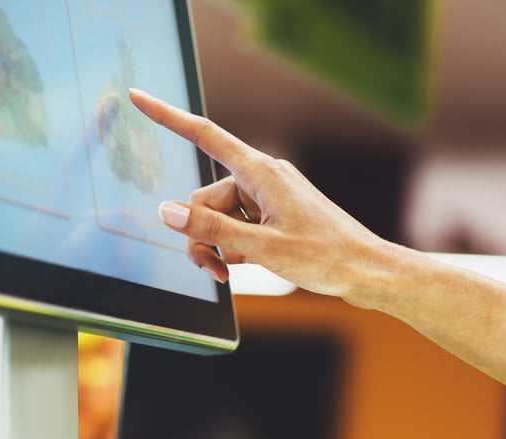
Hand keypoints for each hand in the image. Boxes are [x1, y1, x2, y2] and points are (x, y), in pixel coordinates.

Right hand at [128, 88, 392, 300]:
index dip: (168, 117)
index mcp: (262, 173)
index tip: (138, 97)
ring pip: (221, 217)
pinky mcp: (277, 216)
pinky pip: (240, 227)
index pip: (205, 136)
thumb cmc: (326, 258)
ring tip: (231, 275)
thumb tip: (167, 211)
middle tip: (213, 270)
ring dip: (218, 247)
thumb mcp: (262, 248)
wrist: (367, 272)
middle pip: (206, 198)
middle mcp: (264, 178)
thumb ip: (212, 230)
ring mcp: (271, 198)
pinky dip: (236, 249)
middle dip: (201, 234)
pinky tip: (249, 268)